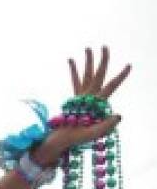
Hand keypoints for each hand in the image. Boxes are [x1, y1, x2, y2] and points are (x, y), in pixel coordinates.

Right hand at [33, 46, 130, 166]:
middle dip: (102, 61)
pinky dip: (74, 70)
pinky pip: (75, 81)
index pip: (110, 86)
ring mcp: (82, 98)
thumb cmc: (75, 140)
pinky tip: (71, 60)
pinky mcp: (74, 100)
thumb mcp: (93, 135)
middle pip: (98, 75)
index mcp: (97, 105)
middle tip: (104, 46)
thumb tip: (119, 115)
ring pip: (87, 75)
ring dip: (88, 62)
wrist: (60, 142)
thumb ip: (106, 126)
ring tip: (88, 48)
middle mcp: (91, 99)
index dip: (120, 76)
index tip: (129, 65)